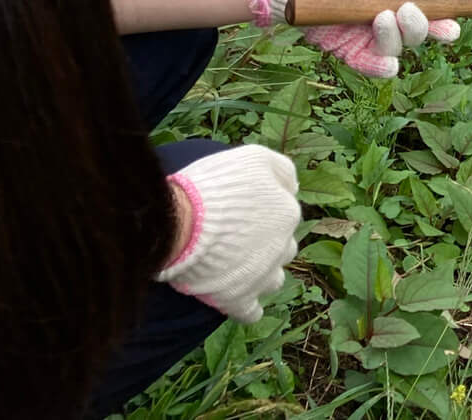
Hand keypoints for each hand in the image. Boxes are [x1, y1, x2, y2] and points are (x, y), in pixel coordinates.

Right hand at [159, 145, 300, 322]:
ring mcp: (261, 276)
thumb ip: (281, 170)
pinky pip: (252, 312)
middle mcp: (282, 247)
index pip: (285, 216)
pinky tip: (237, 301)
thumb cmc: (214, 185)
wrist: (178, 223)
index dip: (263, 215)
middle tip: (240, 242)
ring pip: (273, 280)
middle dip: (267, 246)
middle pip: (283, 248)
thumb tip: (294, 186)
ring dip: (261, 275)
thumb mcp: (254, 158)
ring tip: (240, 270)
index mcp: (287, 213)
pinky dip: (248, 309)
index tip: (242, 214)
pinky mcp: (238, 299)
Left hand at [251, 0, 461, 77]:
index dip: (444, 23)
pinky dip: (380, 67)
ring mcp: (367, 39)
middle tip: (407, 11)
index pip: (429, 16)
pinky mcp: (348, 53)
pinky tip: (385, 61)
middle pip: (416, 36)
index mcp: (397, 0)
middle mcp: (386, 22)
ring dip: (395, 38)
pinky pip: (371, 67)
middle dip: (420, 27)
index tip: (451, 25)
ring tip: (380, 18)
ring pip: (396, 51)